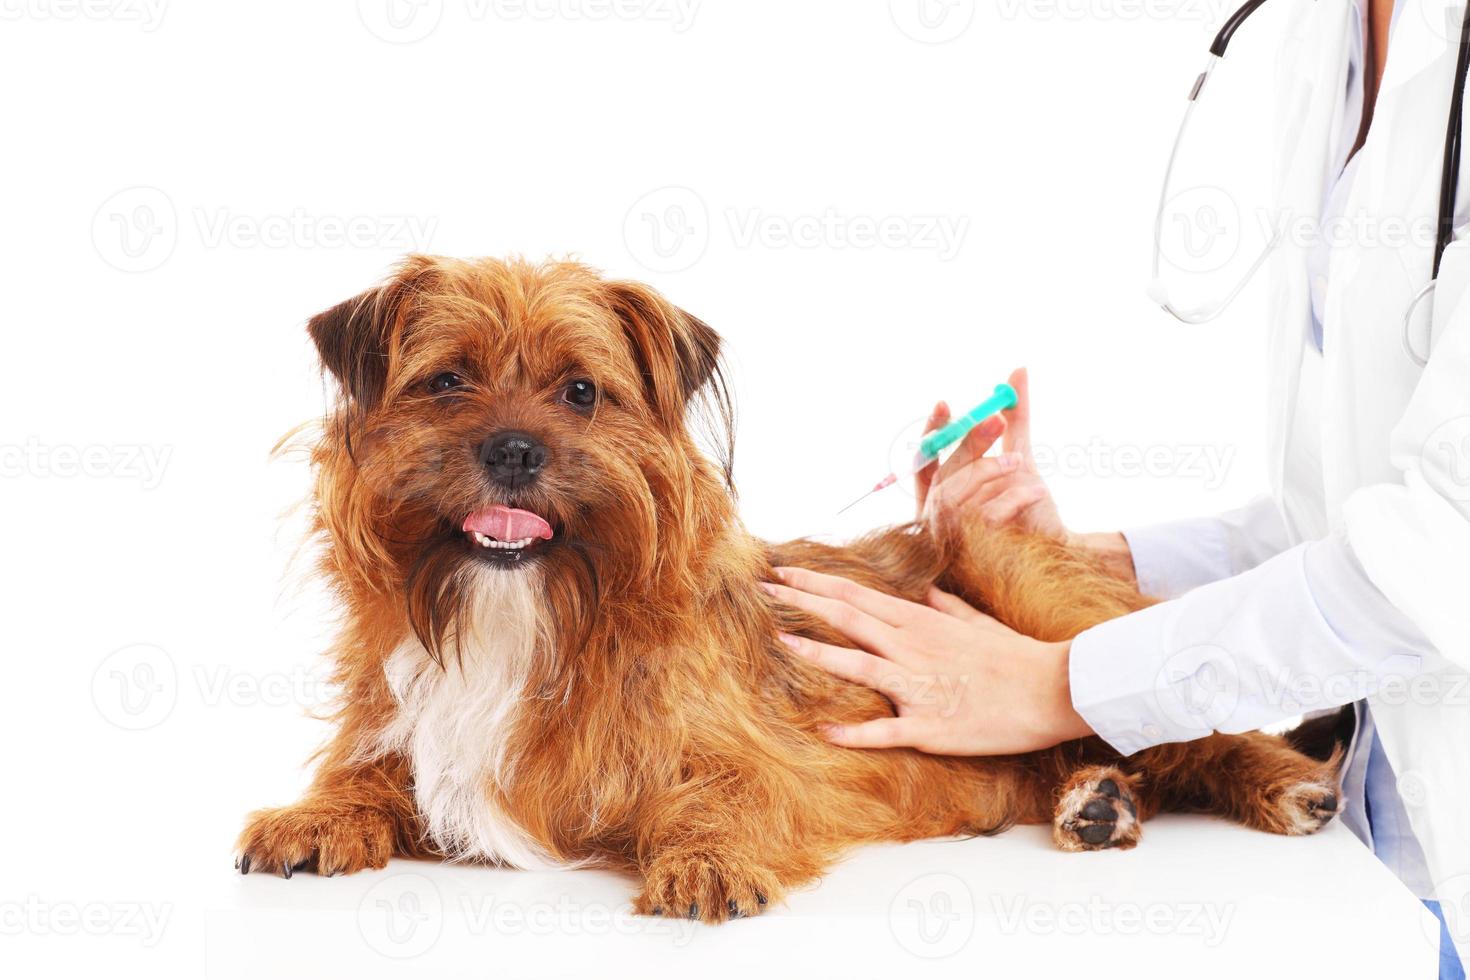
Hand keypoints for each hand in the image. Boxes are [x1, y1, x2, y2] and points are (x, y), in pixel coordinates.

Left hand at [763, 567, 1092, 755]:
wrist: (1054, 691)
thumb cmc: (1016, 657)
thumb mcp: (977, 622)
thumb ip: (945, 606)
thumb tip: (924, 591)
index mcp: (921, 622)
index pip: (857, 595)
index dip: (815, 583)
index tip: (782, 571)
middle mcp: (913, 648)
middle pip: (847, 619)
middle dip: (800, 603)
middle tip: (759, 591)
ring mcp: (919, 687)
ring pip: (857, 665)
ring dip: (816, 653)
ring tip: (778, 641)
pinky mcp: (930, 728)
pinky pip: (885, 731)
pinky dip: (854, 731)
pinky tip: (823, 730)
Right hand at [914, 367, 1066, 537]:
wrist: (1053, 557)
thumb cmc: (1029, 511)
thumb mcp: (1022, 461)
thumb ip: (1015, 420)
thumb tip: (1019, 371)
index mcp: (941, 493)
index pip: (926, 458)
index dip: (932, 432)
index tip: (944, 404)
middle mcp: (938, 511)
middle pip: (945, 470)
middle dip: (969, 442)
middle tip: (996, 419)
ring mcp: (951, 533)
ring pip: (964, 489)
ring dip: (995, 471)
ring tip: (1022, 465)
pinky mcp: (971, 550)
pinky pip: (988, 512)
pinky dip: (1014, 497)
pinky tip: (1036, 492)